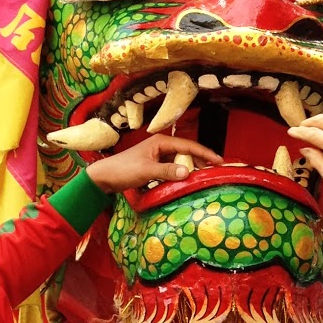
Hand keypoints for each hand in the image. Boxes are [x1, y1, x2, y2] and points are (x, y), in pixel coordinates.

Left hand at [86, 134, 222, 192]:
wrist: (104, 177)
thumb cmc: (123, 170)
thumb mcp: (146, 171)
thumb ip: (167, 171)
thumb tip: (188, 172)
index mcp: (160, 142)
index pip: (188, 146)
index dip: (204, 153)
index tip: (218, 161)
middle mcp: (160, 146)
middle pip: (186, 151)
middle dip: (200, 159)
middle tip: (214, 170)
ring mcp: (157, 156)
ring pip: (180, 160)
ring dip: (191, 166)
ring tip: (203, 175)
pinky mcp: (153, 165)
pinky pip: (172, 167)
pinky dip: (180, 173)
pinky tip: (185, 180)